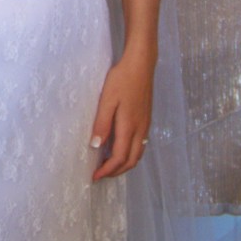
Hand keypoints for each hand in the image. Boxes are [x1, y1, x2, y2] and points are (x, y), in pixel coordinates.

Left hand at [90, 50, 155, 180]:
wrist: (141, 64)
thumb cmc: (122, 79)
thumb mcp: (107, 100)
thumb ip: (102, 124)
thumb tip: (95, 146)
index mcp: (129, 127)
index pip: (119, 158)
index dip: (107, 170)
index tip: (94, 176)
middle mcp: (140, 129)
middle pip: (131, 161)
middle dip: (116, 172)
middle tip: (101, 175)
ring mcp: (145, 125)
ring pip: (138, 154)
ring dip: (124, 164)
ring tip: (109, 165)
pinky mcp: (146, 119)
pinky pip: (141, 145)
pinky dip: (131, 154)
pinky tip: (121, 148)